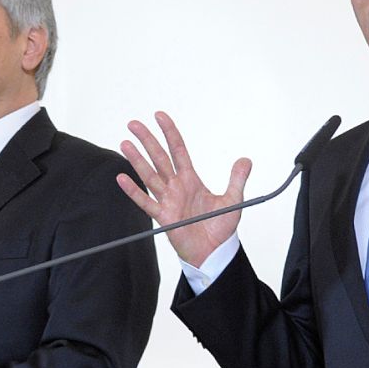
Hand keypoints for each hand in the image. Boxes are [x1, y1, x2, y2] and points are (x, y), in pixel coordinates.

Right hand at [117, 111, 251, 265]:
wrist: (213, 251)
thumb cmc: (220, 227)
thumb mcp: (233, 200)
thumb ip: (237, 179)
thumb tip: (245, 160)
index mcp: (191, 179)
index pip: (178, 150)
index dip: (169, 132)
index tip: (159, 116)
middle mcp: (176, 186)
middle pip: (159, 158)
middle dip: (147, 140)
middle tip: (134, 124)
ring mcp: (167, 200)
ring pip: (149, 175)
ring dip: (137, 160)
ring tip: (126, 143)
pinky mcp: (163, 216)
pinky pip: (145, 201)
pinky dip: (133, 190)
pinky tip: (122, 178)